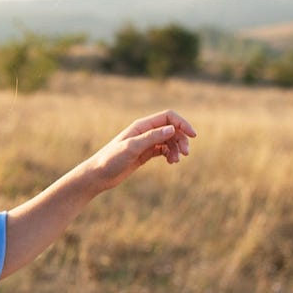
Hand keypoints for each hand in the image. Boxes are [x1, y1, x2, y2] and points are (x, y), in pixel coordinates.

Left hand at [75, 109, 196, 192]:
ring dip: (177, 149)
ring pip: (169, 141)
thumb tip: (172, 129)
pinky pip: (164, 150)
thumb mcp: (132, 147)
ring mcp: (145, 143)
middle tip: (185, 154)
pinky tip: (171, 162)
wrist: (99, 175)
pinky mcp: (145, 154)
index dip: (182, 124)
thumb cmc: (111, 159)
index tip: (193, 136)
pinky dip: (170, 154)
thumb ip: (152, 138)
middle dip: (181, 139)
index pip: (168, 117)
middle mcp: (145, 132)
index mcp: (142, 126)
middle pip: (172, 129)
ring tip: (175, 161)